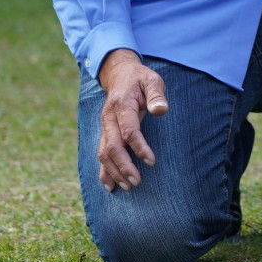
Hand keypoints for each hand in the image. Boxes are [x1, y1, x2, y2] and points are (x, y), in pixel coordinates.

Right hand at [96, 49, 168, 190]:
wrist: (120, 74)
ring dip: (114, 172)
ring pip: (104, 153)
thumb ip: (156, 95)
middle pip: (112, 146)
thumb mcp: (152, 81)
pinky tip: (110, 186)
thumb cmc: (140, 79)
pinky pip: (100, 153)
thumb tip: (160, 110)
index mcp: (121, 105)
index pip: (128, 131)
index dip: (139, 147)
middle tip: (138, 182)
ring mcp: (104, 126)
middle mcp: (108, 118)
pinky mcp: (105, 133)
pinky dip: (104, 171)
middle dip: (124, 166)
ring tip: (129, 187)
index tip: (152, 161)